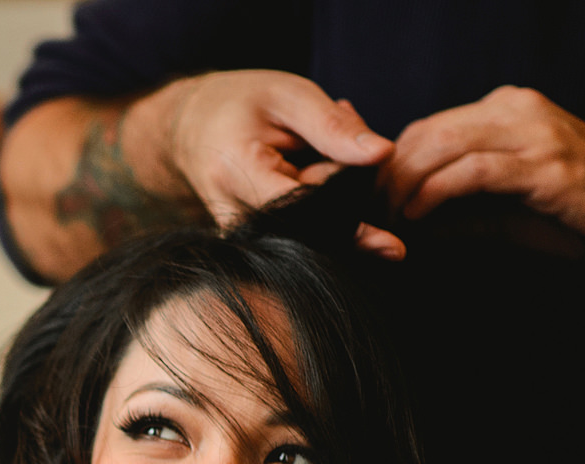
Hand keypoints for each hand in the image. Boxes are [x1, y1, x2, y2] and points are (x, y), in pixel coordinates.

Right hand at [142, 71, 404, 257]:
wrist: (191, 126)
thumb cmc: (239, 103)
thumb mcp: (289, 97)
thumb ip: (334, 126)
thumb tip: (385, 154)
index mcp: (237, 173)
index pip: (303, 210)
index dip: (351, 223)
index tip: (392, 246)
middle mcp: (233, 215)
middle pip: (312, 223)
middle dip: (346, 188)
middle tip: (343, 125)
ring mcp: (238, 234)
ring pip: (309, 230)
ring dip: (331, 190)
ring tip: (313, 141)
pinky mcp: (249, 241)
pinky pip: (299, 233)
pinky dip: (319, 204)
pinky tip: (307, 165)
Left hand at [380, 86, 584, 266]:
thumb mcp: (511, 210)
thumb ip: (460, 208)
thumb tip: (406, 223)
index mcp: (511, 111)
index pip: (428, 127)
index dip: (389, 167)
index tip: (365, 204)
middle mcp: (520, 110)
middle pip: (425, 132)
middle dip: (385, 177)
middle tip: (363, 217)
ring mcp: (536, 133)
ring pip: (441, 145)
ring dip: (402, 187)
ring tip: (384, 221)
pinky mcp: (548, 166)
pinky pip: (472, 172)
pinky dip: (434, 195)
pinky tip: (416, 218)